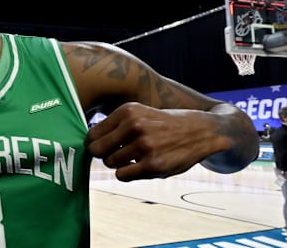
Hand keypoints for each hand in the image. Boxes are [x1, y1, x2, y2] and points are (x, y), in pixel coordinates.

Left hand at [85, 102, 229, 181]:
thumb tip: (87, 142)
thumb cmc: (162, 124)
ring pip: (109, 163)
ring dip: (116, 164)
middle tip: (112, 154)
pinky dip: (125, 174)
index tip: (100, 146)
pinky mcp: (153, 165)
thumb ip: (115, 125)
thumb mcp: (139, 113)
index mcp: (128, 111)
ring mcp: (144, 146)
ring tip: (131, 158)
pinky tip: (136, 167)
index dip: (93, 143)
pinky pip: (122, 175)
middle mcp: (134, 126)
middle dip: (101, 154)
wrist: (200, 130)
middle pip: (97, 150)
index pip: (92, 134)